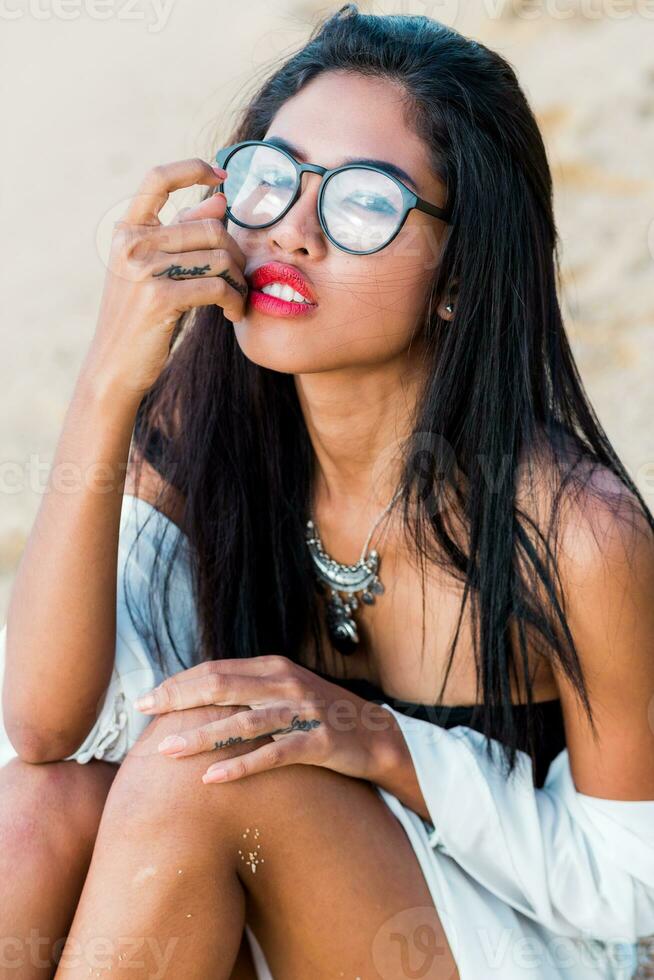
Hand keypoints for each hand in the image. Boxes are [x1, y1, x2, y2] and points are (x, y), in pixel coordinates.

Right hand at [84, 157, 248, 397]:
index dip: (192, 169)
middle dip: (236, 253)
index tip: (222, 174)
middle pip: (209, 228)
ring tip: (239, 301)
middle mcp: (131, 242)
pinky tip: (233, 313)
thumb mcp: (156, 270)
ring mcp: (143, 268)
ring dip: (239, 282)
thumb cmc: (142, 317)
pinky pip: (217, 286)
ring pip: (219, 257)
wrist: (116, 366)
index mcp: (128, 230)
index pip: (158, 179)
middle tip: (242, 279)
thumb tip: (219, 199)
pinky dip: (234, 300)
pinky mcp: (159, 297)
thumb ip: (184, 233)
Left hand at [133, 655, 393, 784]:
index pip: (216, 669)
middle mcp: (285, 684)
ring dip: (202, 736)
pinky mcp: (318, 742)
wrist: (375, 734)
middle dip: (179, 698)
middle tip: (145, 712)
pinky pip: (273, 754)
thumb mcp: (284, 691)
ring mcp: (302, 712)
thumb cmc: (319, 715)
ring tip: (168, 751)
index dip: (179, 682)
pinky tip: (212, 778)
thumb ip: (248, 688)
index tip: (147, 698)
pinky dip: (241, 765)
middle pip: (222, 686)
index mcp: (273, 667)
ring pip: (243, 723)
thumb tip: (197, 695)